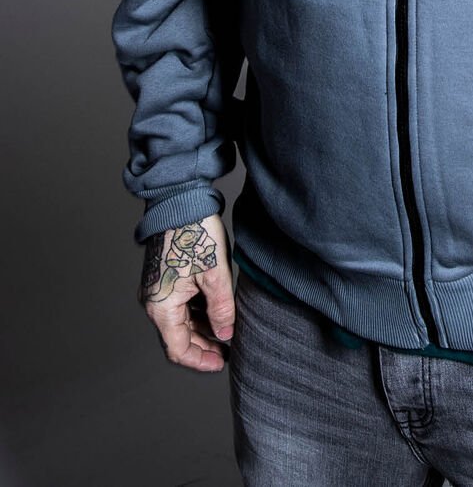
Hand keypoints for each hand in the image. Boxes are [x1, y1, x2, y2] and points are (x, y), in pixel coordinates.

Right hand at [138, 214, 234, 371]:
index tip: (221, 362)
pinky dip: (196, 312)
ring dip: (200, 328)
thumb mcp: (215, 274)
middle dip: (203, 345)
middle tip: (228, 348)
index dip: (200, 360)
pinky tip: (215, 310)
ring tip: (226, 329)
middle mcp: (154, 302)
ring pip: (179, 321)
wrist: (179, 201)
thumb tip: (226, 334)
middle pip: (177, 337)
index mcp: (162, 306)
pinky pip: (178, 305)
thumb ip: (221, 309)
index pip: (178, 349)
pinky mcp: (162, 278)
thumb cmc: (194, 233)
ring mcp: (156, 289)